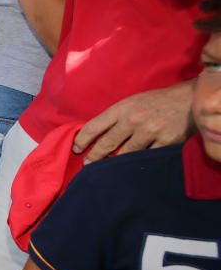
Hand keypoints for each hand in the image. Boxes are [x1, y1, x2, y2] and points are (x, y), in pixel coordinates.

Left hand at [73, 80, 194, 161]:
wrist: (192, 99)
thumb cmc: (159, 100)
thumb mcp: (134, 101)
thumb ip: (118, 116)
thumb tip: (99, 134)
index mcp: (123, 108)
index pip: (95, 126)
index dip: (82, 139)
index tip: (76, 149)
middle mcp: (133, 120)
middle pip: (106, 144)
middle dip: (94, 157)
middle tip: (87, 165)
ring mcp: (150, 132)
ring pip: (125, 154)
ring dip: (115, 164)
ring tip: (107, 170)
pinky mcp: (166, 143)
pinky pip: (147, 158)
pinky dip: (138, 164)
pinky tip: (132, 170)